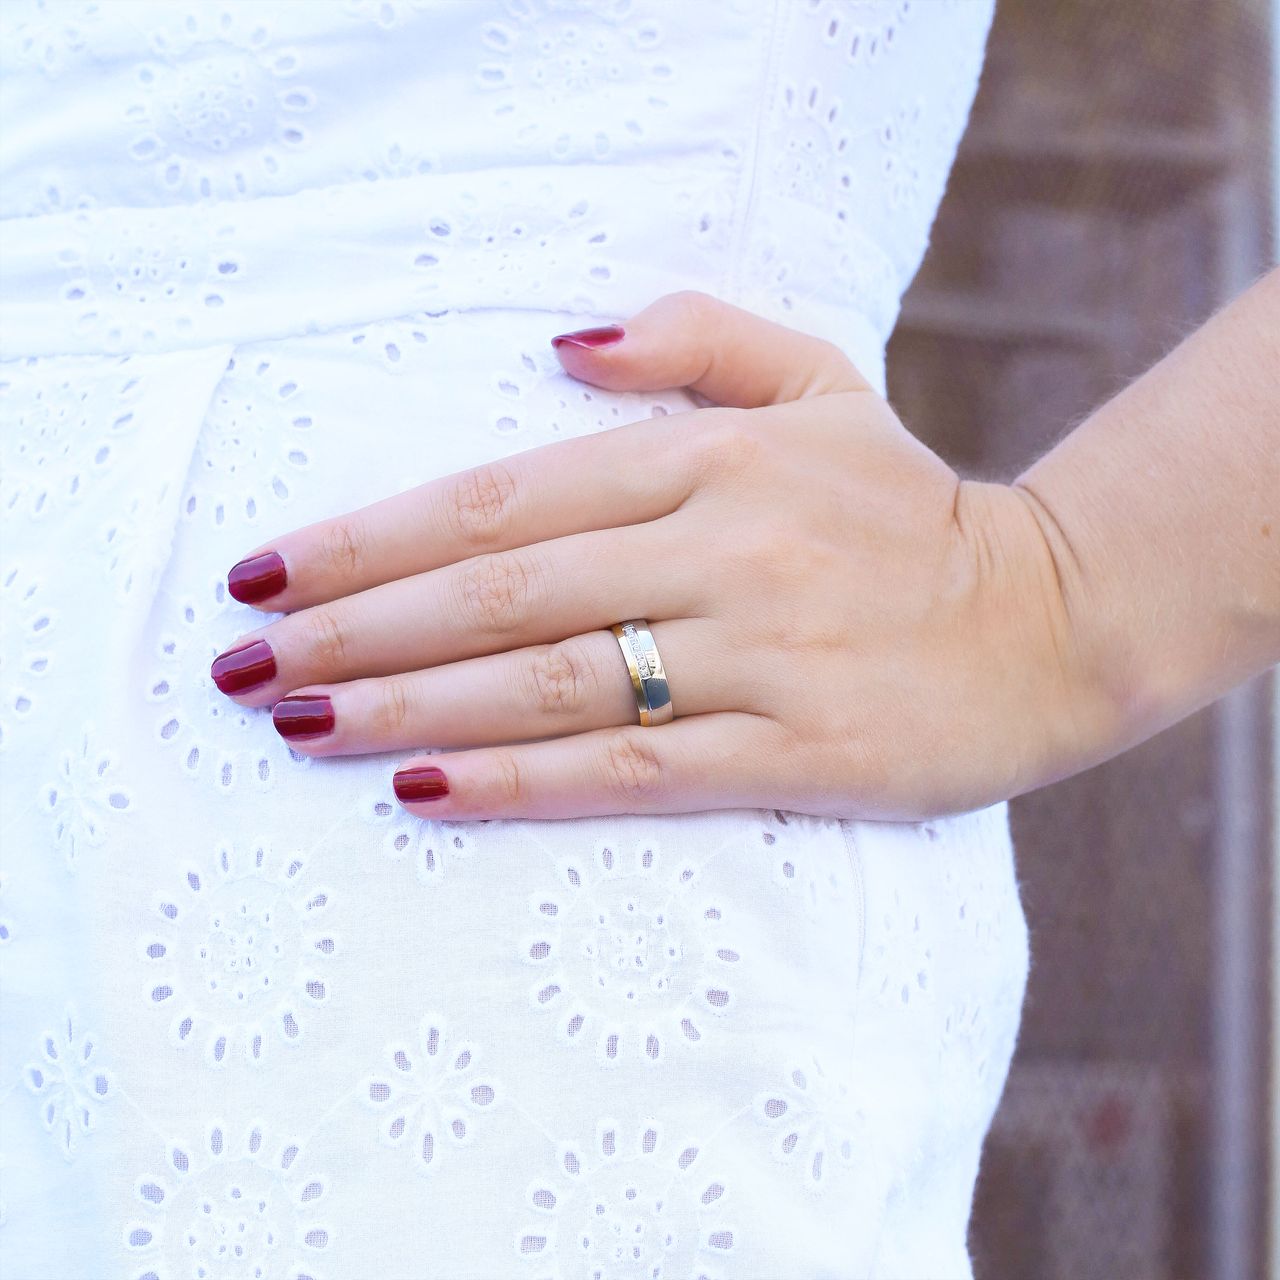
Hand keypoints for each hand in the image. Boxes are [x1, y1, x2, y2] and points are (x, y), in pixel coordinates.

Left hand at [210, 291, 1088, 820]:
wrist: (1052, 619)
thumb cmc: (910, 508)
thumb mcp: (820, 382)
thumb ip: (695, 337)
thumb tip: (561, 341)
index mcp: (714, 458)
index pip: (505, 497)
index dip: (376, 537)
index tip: (273, 575)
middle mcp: (725, 549)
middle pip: (504, 593)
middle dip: (358, 627)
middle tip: (246, 664)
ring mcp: (761, 655)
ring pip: (551, 683)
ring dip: (411, 703)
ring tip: (301, 725)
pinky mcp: (797, 752)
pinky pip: (633, 768)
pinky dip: (522, 781)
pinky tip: (427, 788)